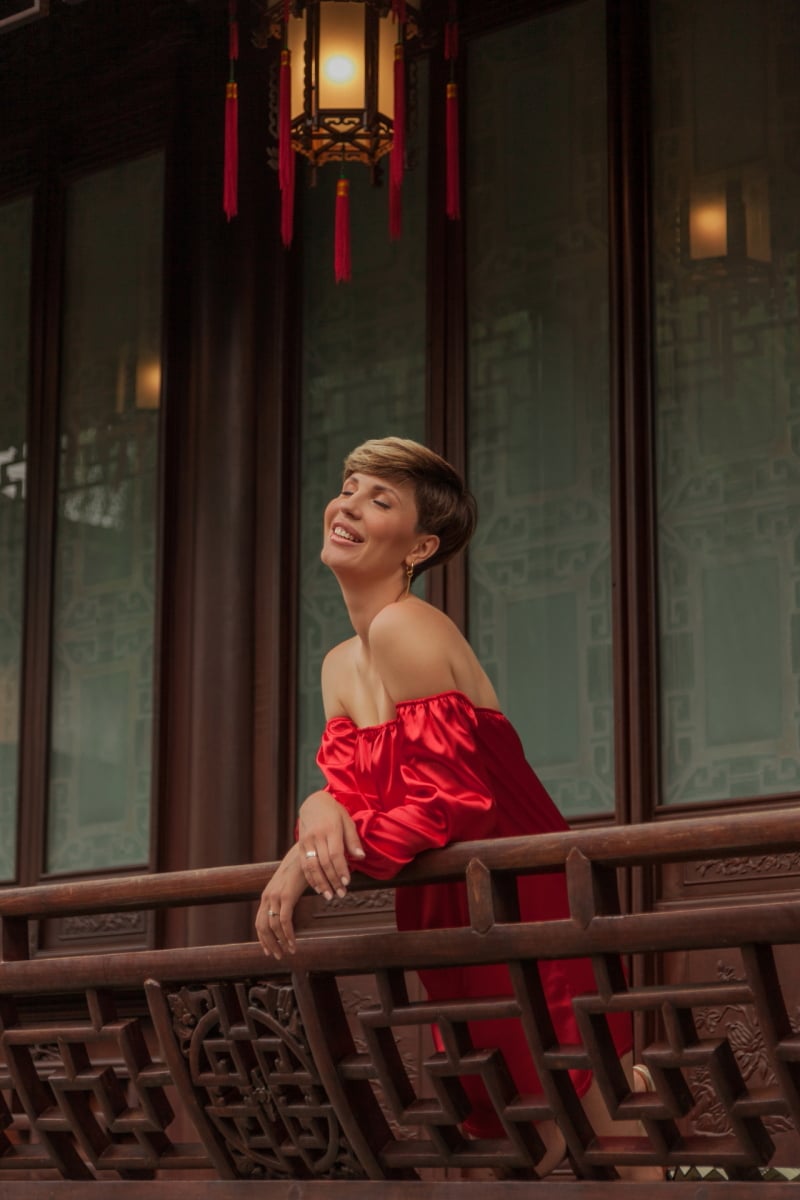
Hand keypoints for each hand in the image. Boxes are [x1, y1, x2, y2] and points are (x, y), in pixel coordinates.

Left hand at [255, 844, 308, 959]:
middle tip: (278, 956)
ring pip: (273, 927)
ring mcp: (275, 896)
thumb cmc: (299, 870)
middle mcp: (267, 897)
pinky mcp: (286, 896)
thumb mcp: (288, 886)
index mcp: (266, 896)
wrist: (305, 854)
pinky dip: (288, 934)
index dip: (263, 939)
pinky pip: (284, 921)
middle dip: (269, 944)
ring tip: (289, 951)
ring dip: (281, 942)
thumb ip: (284, 899)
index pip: (259, 922)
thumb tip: (287, 912)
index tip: (268, 950)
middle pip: (262, 927)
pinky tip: (293, 942)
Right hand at [297, 789, 364, 900]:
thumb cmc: (335, 812)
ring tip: (329, 896)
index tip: (347, 883)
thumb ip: (353, 840)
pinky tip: (318, 888)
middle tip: (341, 894)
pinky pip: (304, 865)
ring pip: (312, 866)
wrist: (313, 803)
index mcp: (331, 829)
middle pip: (324, 863)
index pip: (335, 854)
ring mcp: (306, 842)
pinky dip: (311, 878)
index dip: (341, 870)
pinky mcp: (300, 846)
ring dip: (321, 883)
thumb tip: (361, 857)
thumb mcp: (347, 820)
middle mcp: (317, 836)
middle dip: (333, 881)